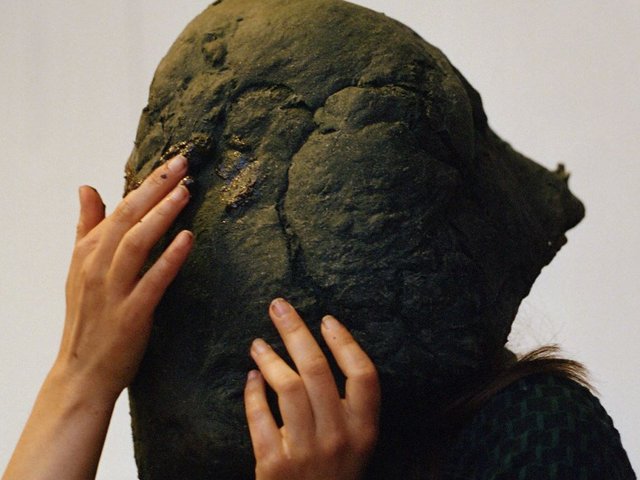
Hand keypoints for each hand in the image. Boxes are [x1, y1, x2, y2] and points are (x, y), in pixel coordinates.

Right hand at [54, 155, 193, 402]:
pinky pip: (152, 281)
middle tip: (183, 163)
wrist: (82, 373)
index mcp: (87, 253)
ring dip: (162, 214)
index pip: (119, 208)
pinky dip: (170, 258)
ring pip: (137, 242)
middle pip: (127, 217)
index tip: (171, 163)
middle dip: (156, 187)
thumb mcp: (80, 269)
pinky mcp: (131, 315)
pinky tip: (188, 239)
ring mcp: (112, 291)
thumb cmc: (88, 318)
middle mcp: (96, 266)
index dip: (146, 184)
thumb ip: (87, 227)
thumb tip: (87, 187)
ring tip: (186, 191)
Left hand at [245, 299, 379, 479]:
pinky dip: (252, 392)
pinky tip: (250, 377)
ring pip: (286, 387)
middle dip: (296, 331)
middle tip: (278, 306)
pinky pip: (258, 417)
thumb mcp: (355, 444)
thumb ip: (348, 407)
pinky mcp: (274, 465)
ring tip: (258, 343)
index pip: (363, 375)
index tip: (326, 318)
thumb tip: (318, 349)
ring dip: (269, 358)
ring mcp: (306, 452)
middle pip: (317, 370)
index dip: (345, 342)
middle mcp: (339, 438)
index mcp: (364, 429)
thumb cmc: (334, 473)